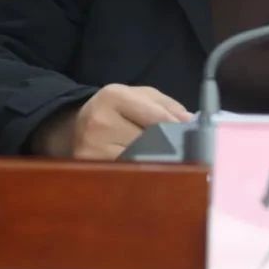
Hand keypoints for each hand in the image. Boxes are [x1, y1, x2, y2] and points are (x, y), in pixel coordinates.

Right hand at [33, 84, 191, 159]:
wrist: (76, 125)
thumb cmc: (116, 110)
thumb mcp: (141, 96)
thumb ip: (168, 106)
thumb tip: (190, 122)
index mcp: (114, 96)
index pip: (156, 117)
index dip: (177, 128)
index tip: (192, 135)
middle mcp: (99, 120)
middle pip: (149, 140)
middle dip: (168, 146)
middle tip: (182, 152)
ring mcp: (91, 147)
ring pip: (138, 160)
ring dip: (155, 162)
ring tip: (163, 160)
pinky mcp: (89, 167)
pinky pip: (124, 173)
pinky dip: (139, 173)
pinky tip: (145, 169)